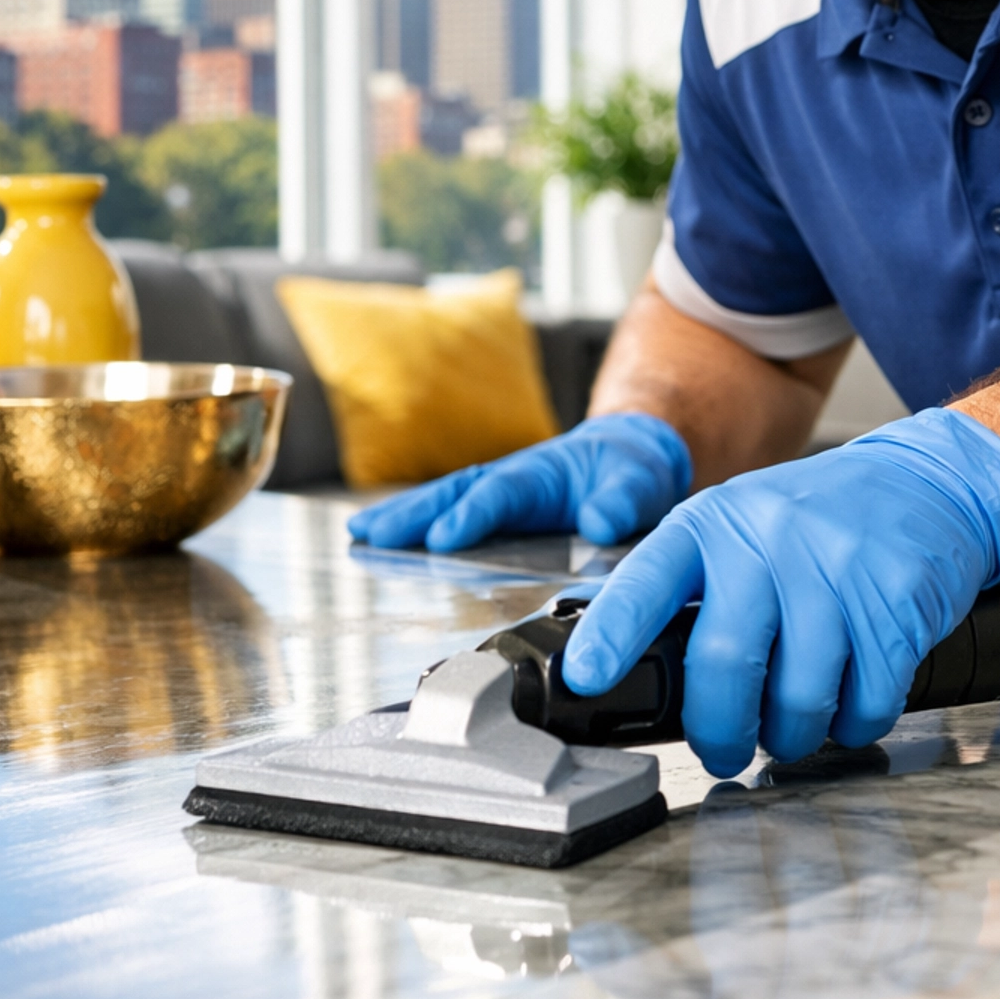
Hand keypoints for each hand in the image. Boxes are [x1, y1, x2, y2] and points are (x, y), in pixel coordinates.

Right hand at [346, 413, 691, 551]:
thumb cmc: (631, 469)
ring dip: (402, 518)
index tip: (442, 538)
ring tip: (359, 537)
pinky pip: (450, 515)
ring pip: (443, 501)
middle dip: (412, 513)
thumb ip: (622, 501)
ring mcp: (500, 494)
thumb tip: (599, 522)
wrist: (630, 454)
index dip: (471, 515)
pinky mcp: (497, 511)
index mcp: (543, 472)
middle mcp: (512, 479)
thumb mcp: (640, 482)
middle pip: (455, 492)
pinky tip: (382, 544)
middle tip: (370, 535)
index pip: (501, 493)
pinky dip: (415, 528)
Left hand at [563, 410, 999, 775]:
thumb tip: (641, 677)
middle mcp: (770, 539)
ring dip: (793, 737)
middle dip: (720, 733)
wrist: (932, 482)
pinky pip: (865, 704)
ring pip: (798, 701)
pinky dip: (855, 724)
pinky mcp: (895, 602)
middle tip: (725, 751)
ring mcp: (836, 568)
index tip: (587, 679)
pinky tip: (851, 702)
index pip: (649, 581)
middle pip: (723, 665)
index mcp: (717, 523)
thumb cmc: (825, 520)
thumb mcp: (747, 528)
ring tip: (795, 726)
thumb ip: (699, 590)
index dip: (612, 634)